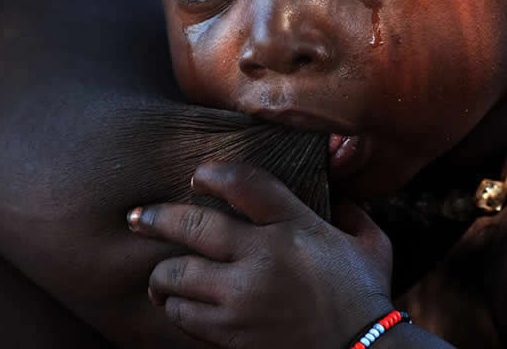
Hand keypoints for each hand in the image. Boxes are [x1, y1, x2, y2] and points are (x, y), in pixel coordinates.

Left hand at [127, 161, 393, 348]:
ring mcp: (245, 298)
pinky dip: (175, 308)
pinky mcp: (234, 335)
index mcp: (295, 225)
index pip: (243, 183)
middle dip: (157, 219)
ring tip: (157, 274)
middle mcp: (264, 256)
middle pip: (194, 227)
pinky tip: (174, 304)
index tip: (196, 177)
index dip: (212, 174)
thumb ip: (351, 212)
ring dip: (162, 273)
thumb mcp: (370, 244)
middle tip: (136, 218)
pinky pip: (187, 316)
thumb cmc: (368, 297)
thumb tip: (338, 194)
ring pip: (179, 275)